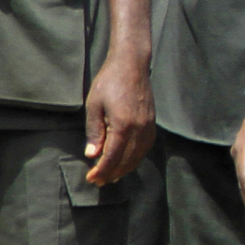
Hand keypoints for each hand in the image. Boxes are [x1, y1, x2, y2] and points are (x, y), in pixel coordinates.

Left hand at [83, 54, 156, 185]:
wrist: (132, 64)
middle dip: (112, 173)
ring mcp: (148, 126)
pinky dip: (135, 158)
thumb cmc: (109, 81)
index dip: (101, 170)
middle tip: (99, 181)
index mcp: (123, 125)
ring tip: (112, 175)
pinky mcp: (152, 122)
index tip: (91, 178)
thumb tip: (92, 154)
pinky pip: (145, 147)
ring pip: (138, 156)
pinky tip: (127, 160)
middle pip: (127, 160)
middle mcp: (139, 129)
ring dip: (125, 169)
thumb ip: (94, 131)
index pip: (112, 157)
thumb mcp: (94, 105)